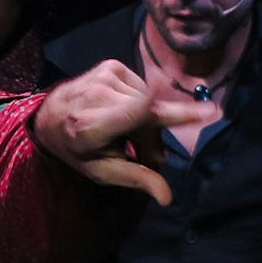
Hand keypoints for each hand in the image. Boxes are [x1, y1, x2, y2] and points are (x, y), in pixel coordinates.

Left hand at [32, 60, 194, 204]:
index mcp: (91, 126)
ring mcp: (104, 75)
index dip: (176, 112)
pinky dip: (139, 103)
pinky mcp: (111, 64)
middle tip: (144, 156)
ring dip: (146, 121)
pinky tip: (123, 112)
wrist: (50, 116)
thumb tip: (167, 198)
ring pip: (148, 101)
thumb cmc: (78, 149)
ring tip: (128, 134)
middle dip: (153, 137)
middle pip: (150, 114)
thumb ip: (136, 178)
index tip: (211, 112)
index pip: (139, 114)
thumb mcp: (102, 171)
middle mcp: (97, 95)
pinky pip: (141, 88)